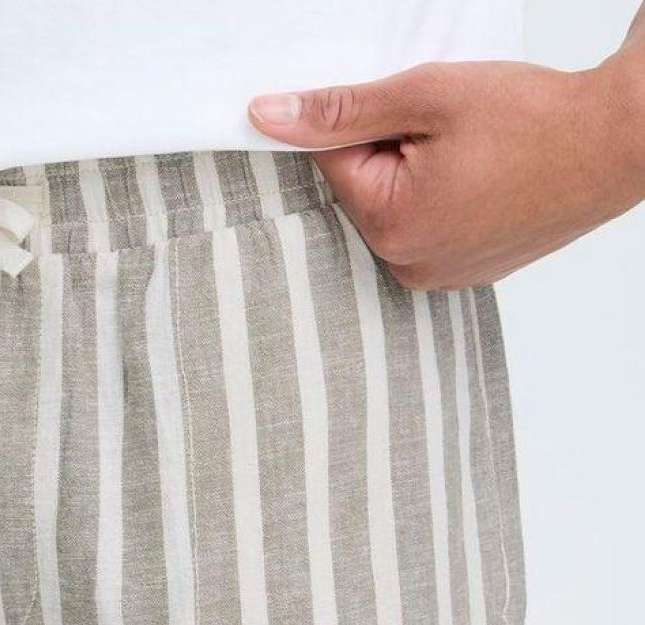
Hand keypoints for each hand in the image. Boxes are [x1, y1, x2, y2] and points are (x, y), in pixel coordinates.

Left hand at [248, 52, 644, 289]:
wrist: (615, 145)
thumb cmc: (534, 121)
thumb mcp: (425, 96)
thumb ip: (340, 110)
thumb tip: (267, 116)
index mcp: (392, 228)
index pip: (331, 161)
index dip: (364, 118)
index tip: (408, 104)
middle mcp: (410, 267)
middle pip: (362, 189)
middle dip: (389, 147)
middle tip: (446, 125)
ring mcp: (441, 276)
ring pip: (396, 206)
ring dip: (416, 170)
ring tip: (472, 150)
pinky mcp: (466, 272)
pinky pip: (430, 226)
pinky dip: (443, 194)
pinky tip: (482, 173)